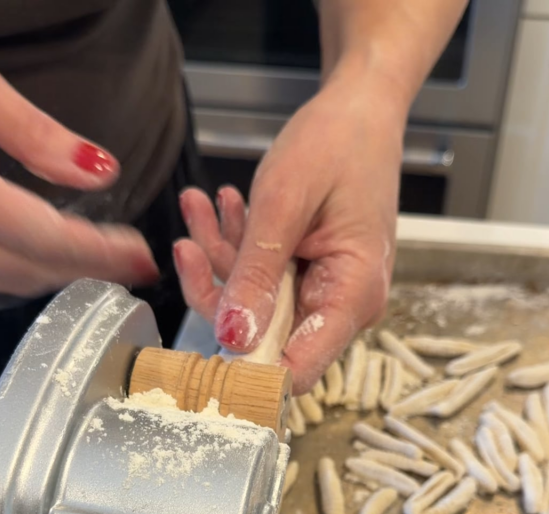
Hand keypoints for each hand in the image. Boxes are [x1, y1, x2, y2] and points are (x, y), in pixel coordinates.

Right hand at [0, 54, 157, 296]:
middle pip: (18, 265)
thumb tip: (94, 170)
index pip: (39, 236)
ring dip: (47, 273)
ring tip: (94, 262)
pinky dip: (8, 263)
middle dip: (82, 270)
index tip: (141, 257)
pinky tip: (33, 250)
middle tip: (131, 266)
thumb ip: (25, 127)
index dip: (97, 253)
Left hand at [174, 64, 404, 392]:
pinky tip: (223, 208)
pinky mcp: (308, 277)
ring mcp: (325, 292)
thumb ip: (256, 274)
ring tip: (200, 205)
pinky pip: (262, 280)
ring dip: (222, 258)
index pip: (299, 368)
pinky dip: (237, 248)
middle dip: (220, 290)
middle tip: (188, 242)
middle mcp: (343, 305)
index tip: (201, 340)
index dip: (249, 367)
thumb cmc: (339, 143)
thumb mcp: (285, 203)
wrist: (361, 109)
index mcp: (353, 296)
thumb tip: (232, 338)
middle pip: (267, 336)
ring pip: (255, 304)